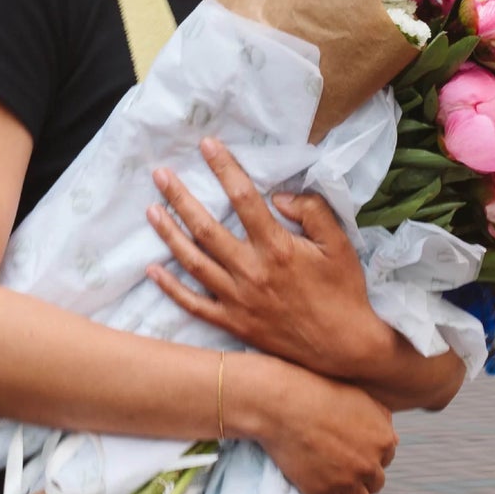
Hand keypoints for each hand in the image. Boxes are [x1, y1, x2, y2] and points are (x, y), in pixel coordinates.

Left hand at [145, 138, 396, 378]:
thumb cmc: (343, 291)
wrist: (343, 347)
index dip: (224, 168)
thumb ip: (312, 211)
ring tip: (151, 210)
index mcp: (277, 248)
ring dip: (169, 235)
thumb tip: (278, 195)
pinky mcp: (233, 323)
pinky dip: (171, 287)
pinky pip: (194, 304)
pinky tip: (152, 269)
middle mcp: (251, 271)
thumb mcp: (338, 244)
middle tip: (160, 174)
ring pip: (193, 262)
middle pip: (205, 228)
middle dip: (180, 198)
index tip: (207, 145)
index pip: (244, 198)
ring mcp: (238, 300)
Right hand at [227, 354, 396, 493]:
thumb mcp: (359, 396)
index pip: (386, 459)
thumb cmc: (318, 393)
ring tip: (332, 478)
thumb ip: (381, 418)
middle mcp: (370, 464)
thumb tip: (390, 435)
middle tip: (341, 465)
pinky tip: (320, 483)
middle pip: (375, 483)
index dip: (369, 455)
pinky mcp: (323, 493)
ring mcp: (347, 481)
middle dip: (361, 475)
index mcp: (383, 440)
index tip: (352, 451)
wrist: (282, 404)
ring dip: (348, 491)